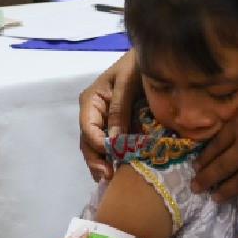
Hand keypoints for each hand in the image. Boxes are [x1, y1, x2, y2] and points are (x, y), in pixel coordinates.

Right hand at [79, 50, 139, 181]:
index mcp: (91, 101)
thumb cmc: (136, 64)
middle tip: (108, 177)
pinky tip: (119, 170)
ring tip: (111, 179)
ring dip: (103, 162)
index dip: (98, 145)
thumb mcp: (127, 83)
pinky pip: (110, 143)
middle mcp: (93, 113)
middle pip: (88, 142)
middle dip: (96, 160)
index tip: (112, 157)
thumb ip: (120, 109)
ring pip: (96, 146)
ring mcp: (103, 120)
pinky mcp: (116, 124)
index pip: (88, 129)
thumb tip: (115, 140)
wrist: (149, 58)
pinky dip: (113, 157)